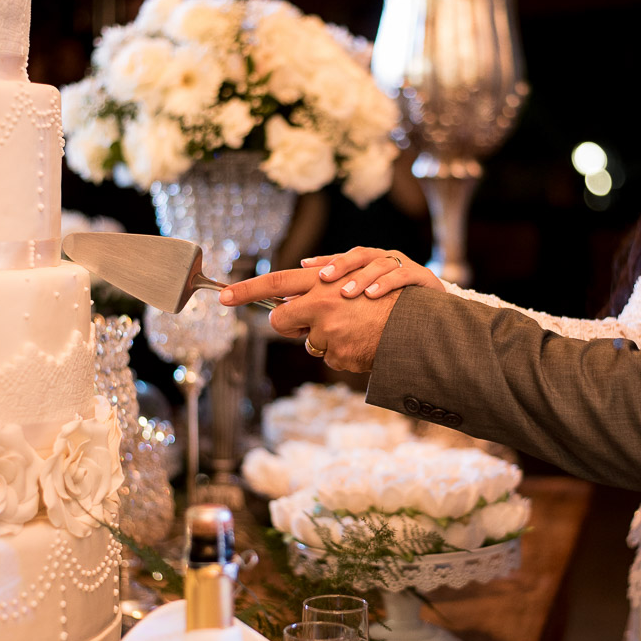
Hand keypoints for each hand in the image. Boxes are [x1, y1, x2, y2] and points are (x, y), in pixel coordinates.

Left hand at [219, 267, 399, 372]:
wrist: (418, 325)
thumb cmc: (386, 301)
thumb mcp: (354, 283)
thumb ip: (323, 285)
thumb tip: (295, 286)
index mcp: (323, 283)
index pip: (276, 282)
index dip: (246, 290)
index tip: (222, 297)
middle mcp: (324, 302)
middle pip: (283, 320)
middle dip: (287, 326)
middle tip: (310, 324)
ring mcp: (332, 330)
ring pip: (310, 343)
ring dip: (326, 341)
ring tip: (354, 331)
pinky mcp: (342, 353)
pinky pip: (330, 358)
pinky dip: (344, 353)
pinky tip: (364, 345)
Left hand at [301, 247, 443, 298]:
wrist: (436, 315)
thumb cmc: (396, 310)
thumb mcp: (368, 303)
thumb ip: (343, 304)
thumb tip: (309, 312)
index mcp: (370, 264)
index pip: (344, 257)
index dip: (324, 259)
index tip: (304, 265)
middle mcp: (385, 259)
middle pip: (360, 254)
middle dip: (340, 264)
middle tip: (322, 278)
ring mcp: (404, 265)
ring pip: (379, 263)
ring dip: (360, 277)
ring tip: (345, 292)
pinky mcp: (421, 276)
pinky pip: (402, 275)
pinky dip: (385, 283)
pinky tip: (372, 294)